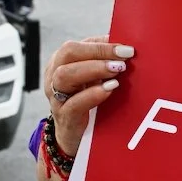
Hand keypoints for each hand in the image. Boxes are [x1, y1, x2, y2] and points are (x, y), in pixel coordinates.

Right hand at [44, 34, 134, 156]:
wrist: (74, 136)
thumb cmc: (87, 100)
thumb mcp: (94, 78)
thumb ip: (104, 61)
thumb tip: (126, 47)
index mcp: (61, 61)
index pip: (78, 45)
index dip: (101, 45)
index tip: (126, 47)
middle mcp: (54, 75)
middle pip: (67, 53)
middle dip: (98, 53)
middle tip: (122, 58)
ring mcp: (56, 96)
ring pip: (65, 75)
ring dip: (94, 69)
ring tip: (117, 70)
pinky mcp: (64, 117)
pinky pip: (73, 103)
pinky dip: (92, 94)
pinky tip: (109, 89)